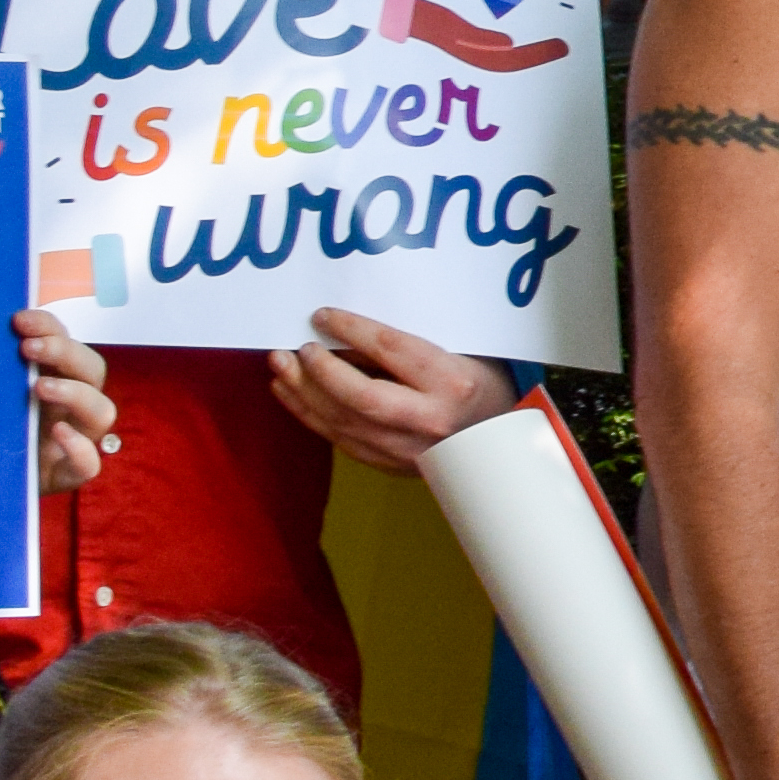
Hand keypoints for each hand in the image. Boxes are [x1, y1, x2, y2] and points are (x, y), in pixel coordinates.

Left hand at [15, 310, 117, 495]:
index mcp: (52, 377)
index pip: (65, 341)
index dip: (49, 326)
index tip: (18, 320)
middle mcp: (69, 405)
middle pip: (91, 369)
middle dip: (65, 352)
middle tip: (28, 349)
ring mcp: (74, 439)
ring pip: (101, 411)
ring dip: (76, 393)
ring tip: (40, 388)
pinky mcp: (66, 474)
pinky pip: (90, 464)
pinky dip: (80, 448)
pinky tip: (59, 434)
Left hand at [268, 311, 505, 471]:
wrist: (498, 441)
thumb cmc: (478, 386)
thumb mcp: (458, 353)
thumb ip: (407, 346)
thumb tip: (345, 335)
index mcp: (453, 384)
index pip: (391, 350)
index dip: (351, 329)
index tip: (323, 315)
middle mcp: (430, 420)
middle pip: (361, 396)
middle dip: (320, 370)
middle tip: (297, 348)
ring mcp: (408, 448)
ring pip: (342, 421)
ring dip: (303, 391)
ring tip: (280, 365)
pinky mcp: (389, 464)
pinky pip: (338, 438)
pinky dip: (308, 413)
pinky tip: (290, 392)